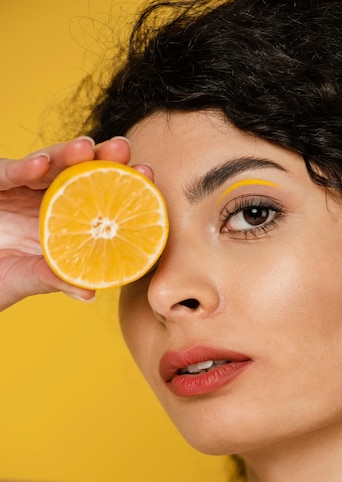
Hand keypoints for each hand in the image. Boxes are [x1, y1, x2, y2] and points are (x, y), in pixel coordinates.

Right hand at [0, 136, 130, 310]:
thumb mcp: (29, 279)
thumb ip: (56, 280)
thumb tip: (90, 294)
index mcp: (62, 217)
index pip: (95, 194)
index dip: (121, 182)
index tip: (147, 173)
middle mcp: (43, 197)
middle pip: (76, 170)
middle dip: (101, 156)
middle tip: (123, 148)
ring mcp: (17, 188)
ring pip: (45, 163)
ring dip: (66, 154)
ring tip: (87, 148)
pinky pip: (5, 173)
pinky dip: (22, 169)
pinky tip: (41, 164)